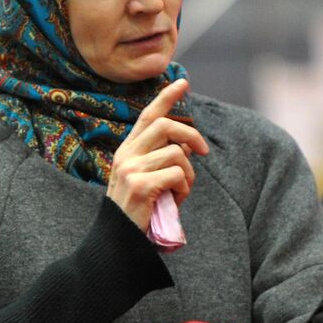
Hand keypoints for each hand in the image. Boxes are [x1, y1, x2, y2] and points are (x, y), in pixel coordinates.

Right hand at [107, 78, 209, 230]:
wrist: (117, 241)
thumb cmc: (138, 211)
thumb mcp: (146, 179)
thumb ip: (160, 159)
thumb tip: (186, 145)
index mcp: (128, 150)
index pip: (148, 115)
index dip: (166, 97)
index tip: (183, 82)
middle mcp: (127, 155)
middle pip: (166, 126)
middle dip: (192, 136)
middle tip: (204, 152)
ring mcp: (131, 169)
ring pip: (176, 154)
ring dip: (189, 175)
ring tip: (181, 192)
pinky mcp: (140, 185)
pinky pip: (177, 175)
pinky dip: (184, 189)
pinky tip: (176, 201)